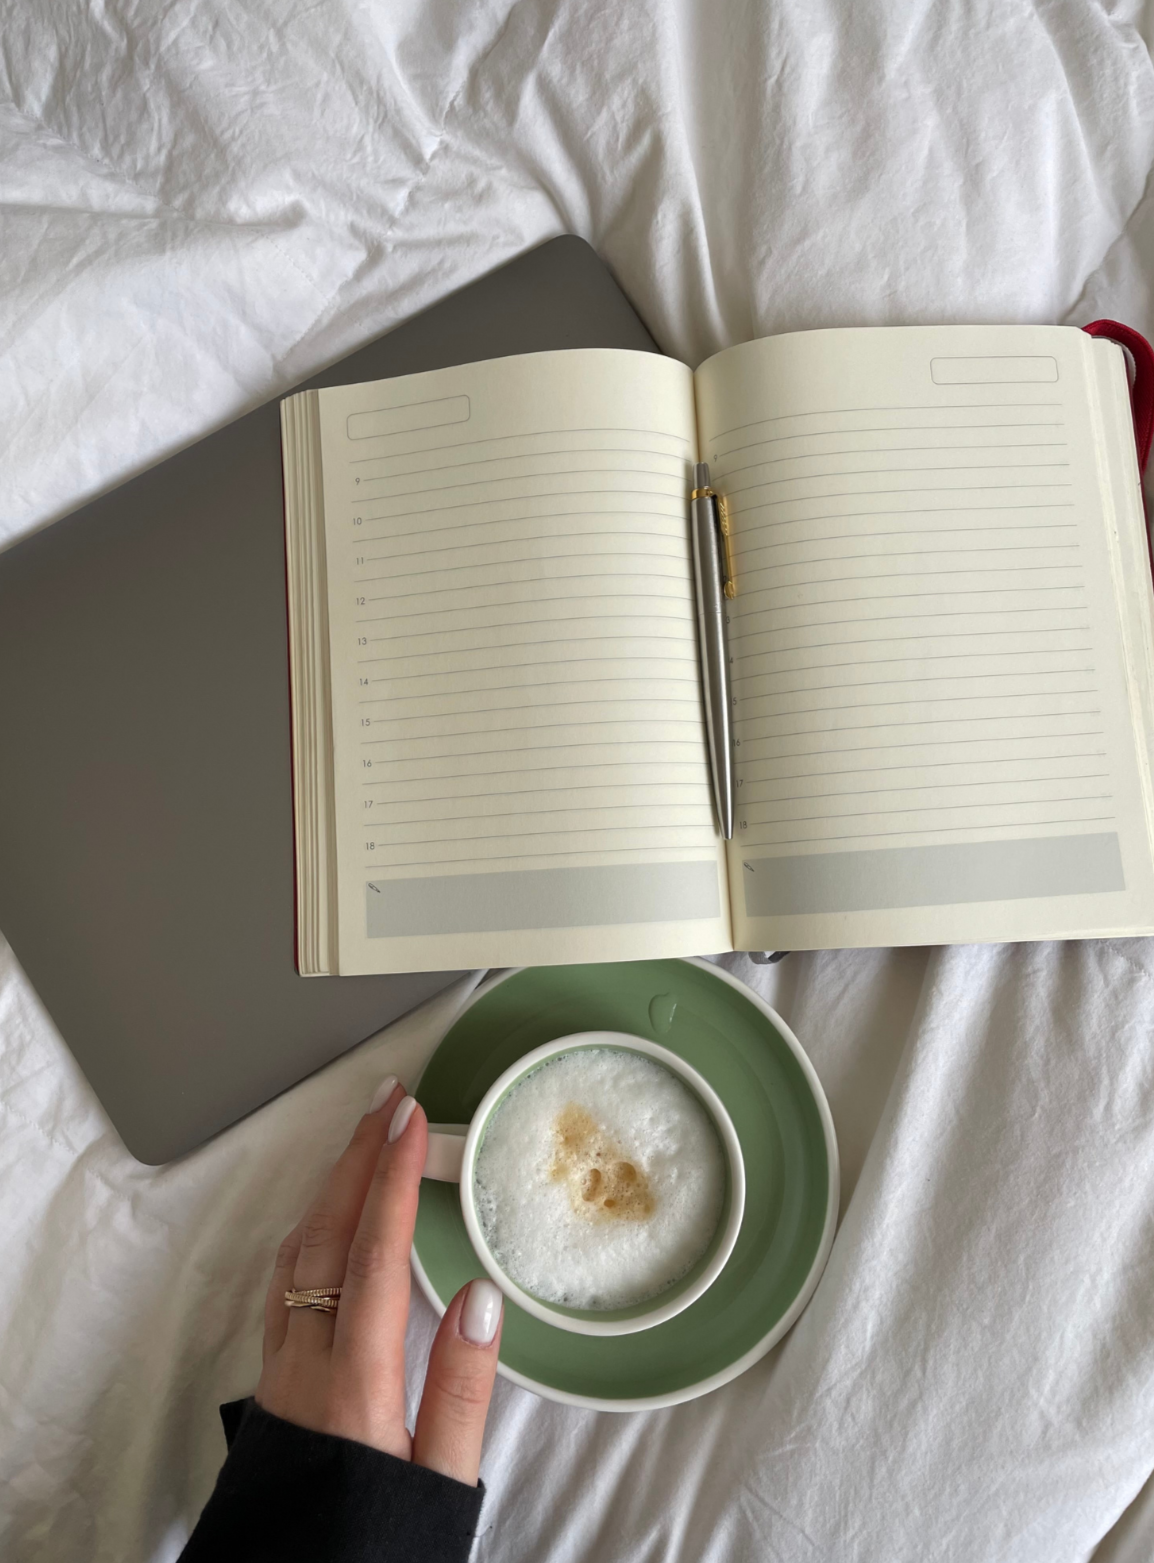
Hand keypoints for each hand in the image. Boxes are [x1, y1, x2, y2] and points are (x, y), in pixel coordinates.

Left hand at [257, 1079, 502, 1485]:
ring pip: (295, 1254)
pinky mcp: (272, 1384)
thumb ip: (462, 1388)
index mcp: (355, 1383)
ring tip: (362, 1143)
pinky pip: (284, 1283)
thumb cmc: (373, 1544)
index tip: (408, 1116)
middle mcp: (304, 1364)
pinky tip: (328, 1223)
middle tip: (385, 1099)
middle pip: (322, 1234)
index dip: (389, 1175)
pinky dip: (310, 1231)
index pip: (371, 1252)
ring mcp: (280, 1371)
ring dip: (329, 1187)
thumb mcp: (440, 1483)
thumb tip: (481, 1292)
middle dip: (353, 1156)